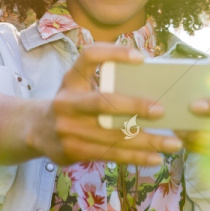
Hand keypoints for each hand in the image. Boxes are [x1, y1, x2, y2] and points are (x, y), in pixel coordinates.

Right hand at [36, 43, 179, 166]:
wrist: (36, 129)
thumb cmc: (71, 101)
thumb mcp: (78, 84)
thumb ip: (104, 79)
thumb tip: (150, 79)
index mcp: (71, 78)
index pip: (90, 56)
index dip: (114, 53)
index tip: (142, 58)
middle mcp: (67, 102)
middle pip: (103, 102)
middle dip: (134, 106)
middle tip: (162, 110)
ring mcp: (68, 129)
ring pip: (113, 136)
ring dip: (147, 141)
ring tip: (173, 143)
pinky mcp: (73, 151)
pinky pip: (110, 155)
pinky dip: (136, 157)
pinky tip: (156, 158)